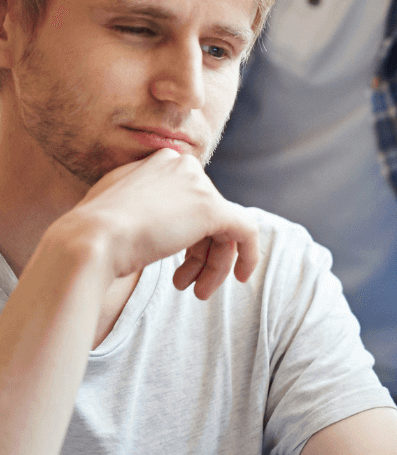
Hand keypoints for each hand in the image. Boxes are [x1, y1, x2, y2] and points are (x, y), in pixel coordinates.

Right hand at [65, 148, 258, 297]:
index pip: (188, 200)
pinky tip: (242, 277)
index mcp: (159, 162)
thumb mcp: (116, 205)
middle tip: (188, 284)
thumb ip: (143, 203)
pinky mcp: (213, 208)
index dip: (188, 236)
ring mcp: (198, 185)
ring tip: (198, 292)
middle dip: (202, 254)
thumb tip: (158, 217)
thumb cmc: (94, 233)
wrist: (90, 240)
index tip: (179, 262)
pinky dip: (249, 255)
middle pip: (207, 216)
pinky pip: (246, 231)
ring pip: (223, 228)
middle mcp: (182, 165)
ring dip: (214, 264)